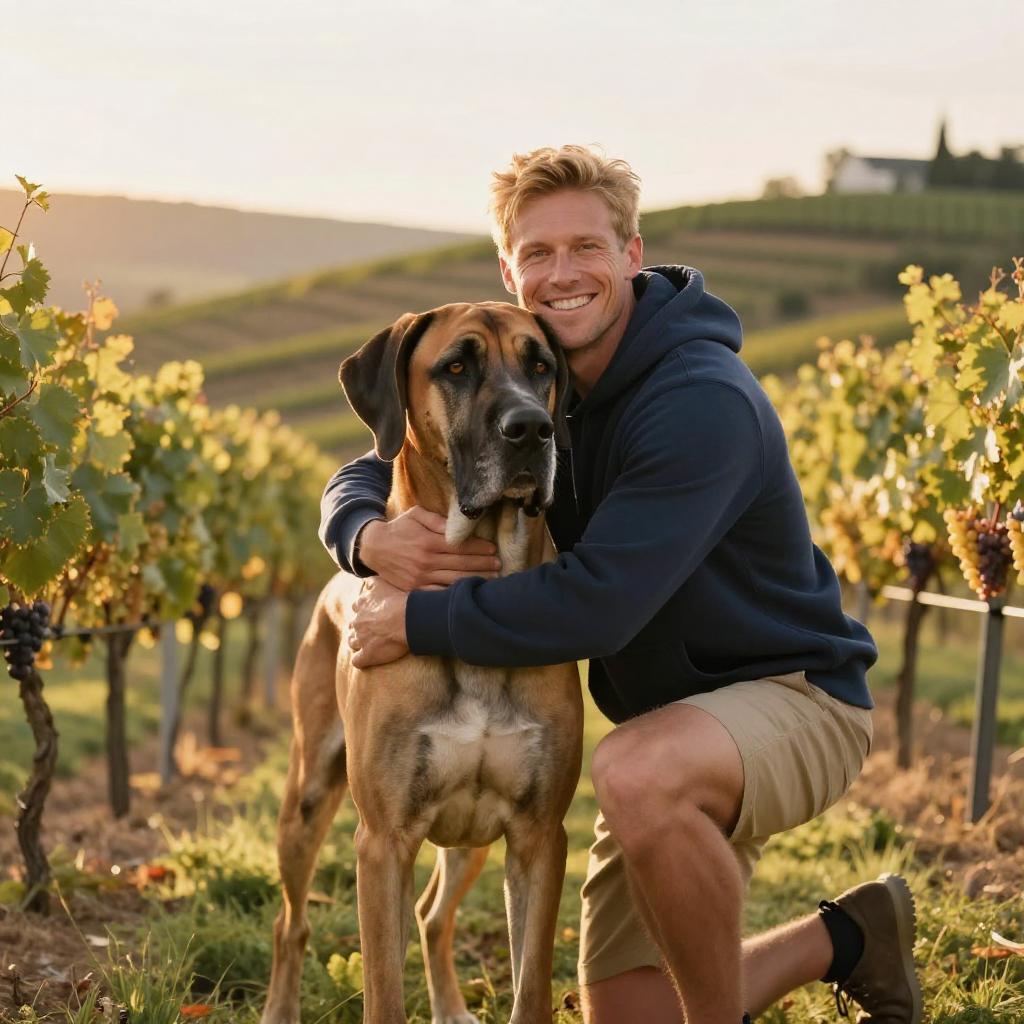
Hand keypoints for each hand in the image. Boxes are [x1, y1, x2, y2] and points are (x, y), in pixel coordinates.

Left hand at [348, 577, 409, 668]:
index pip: (357, 608)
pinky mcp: (367, 655)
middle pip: (354, 626)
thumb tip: (365, 581)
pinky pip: (357, 661)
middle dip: (361, 628)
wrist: (407, 618)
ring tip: (371, 645)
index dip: (365, 612)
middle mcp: (357, 622)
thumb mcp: (382, 583)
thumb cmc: (399, 599)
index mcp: (360, 605)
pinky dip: (362, 660)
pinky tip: (369, 659)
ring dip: (359, 644)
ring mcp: (360, 639)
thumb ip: (371, 581)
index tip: (375, 614)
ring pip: (352, 643)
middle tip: (375, 630)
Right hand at [358, 506, 499, 589]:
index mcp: (428, 542)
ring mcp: (420, 578)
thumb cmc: (399, 528)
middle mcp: (426, 561)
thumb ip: (437, 520)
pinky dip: (456, 594)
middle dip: (483, 565)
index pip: (460, 546)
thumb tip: (456, 527)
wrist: (373, 548)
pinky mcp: (415, 589)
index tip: (493, 549)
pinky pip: (440, 593)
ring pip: (454, 581)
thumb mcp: (415, 515)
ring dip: (475, 580)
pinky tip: (470, 593)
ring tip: (492, 580)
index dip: (479, 548)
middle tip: (499, 565)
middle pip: (461, 565)